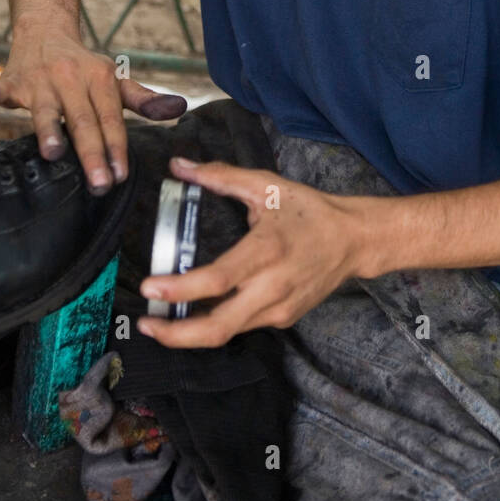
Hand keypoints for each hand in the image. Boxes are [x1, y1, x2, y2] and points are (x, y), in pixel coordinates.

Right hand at [0, 28, 186, 193]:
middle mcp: (71, 77)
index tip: (121, 175)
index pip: (110, 118)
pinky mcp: (11, 79)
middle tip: (98, 183)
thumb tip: (177, 110)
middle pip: (82, 119)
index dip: (117, 146)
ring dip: (48, 128)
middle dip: (91, 151)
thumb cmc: (82, 64)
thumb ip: (142, 99)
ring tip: (52, 152)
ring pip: (44, 106)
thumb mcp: (114, 78)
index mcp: (99, 78)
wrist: (44, 26)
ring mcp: (39, 78)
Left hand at [136, 155, 367, 345]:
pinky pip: (242, 327)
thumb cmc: (309, 212)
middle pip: (217, 327)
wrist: (354, 240)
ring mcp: (279, 309)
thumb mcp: (266, 186)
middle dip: (175, 335)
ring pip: (228, 333)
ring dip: (190, 334)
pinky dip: (215, 325)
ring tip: (160, 322)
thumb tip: (179, 165)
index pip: (217, 280)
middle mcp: (272, 287)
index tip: (149, 288)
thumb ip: (221, 176)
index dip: (179, 289)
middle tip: (144, 323)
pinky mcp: (283, 319)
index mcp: (266, 251)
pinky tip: (195, 315)